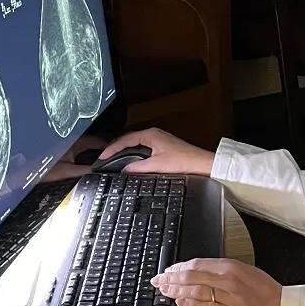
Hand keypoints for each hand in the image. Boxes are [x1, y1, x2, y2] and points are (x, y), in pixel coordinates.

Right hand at [99, 128, 214, 175]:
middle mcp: (154, 135)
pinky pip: (142, 148)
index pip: (124, 139)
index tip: (102, 156)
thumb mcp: (157, 166)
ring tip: (114, 159)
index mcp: (150, 135)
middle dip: (116, 148)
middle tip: (105, 157)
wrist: (202, 165)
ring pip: (135, 143)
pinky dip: (133, 153)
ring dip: (124, 150)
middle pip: (128, 139)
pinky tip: (131, 161)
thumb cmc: (184, 161)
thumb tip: (125, 171)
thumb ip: (138, 168)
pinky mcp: (163, 147)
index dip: (111, 148)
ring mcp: (159, 140)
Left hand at [153, 258, 281, 305]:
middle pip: (193, 276)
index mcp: (233, 266)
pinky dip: (191, 305)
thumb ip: (224, 272)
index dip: (179, 267)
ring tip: (165, 292)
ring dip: (177, 291)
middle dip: (172, 279)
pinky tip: (180, 304)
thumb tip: (201, 272)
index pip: (198, 263)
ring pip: (197, 291)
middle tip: (158, 281)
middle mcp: (230, 279)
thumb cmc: (267, 292)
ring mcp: (232, 297)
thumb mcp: (246, 272)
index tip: (168, 270)